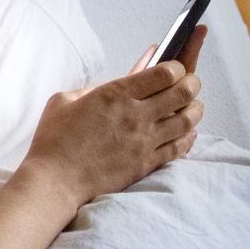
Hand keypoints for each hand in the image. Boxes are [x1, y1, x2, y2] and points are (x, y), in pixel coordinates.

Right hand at [23, 25, 208, 202]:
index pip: (164, 73)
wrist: (56, 181)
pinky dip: (189, 137)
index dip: (176, 67)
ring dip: (195, 109)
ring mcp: (144, 141)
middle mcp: (136, 115)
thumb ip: (90, 90)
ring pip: (188, 120)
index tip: (173, 69)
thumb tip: (108, 89)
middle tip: (189, 84)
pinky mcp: (146, 163)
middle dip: (192, 84)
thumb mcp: (63, 101)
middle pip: (184, 92)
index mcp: (115, 94)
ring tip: (193, 106)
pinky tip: (187, 133)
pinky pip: (179, 147)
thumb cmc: (54, 141)